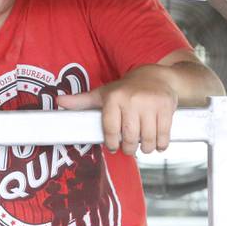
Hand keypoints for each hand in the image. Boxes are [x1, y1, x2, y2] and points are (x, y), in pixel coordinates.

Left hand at [56, 65, 176, 154]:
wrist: (156, 76)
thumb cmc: (125, 89)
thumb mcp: (102, 93)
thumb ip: (81, 101)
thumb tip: (59, 102)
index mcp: (114, 97)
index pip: (110, 129)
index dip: (111, 142)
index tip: (113, 147)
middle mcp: (132, 100)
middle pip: (129, 136)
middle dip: (128, 148)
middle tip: (129, 149)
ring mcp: (151, 104)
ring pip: (147, 138)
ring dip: (145, 148)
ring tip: (143, 146)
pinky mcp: (167, 107)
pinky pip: (164, 134)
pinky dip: (161, 145)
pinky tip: (157, 144)